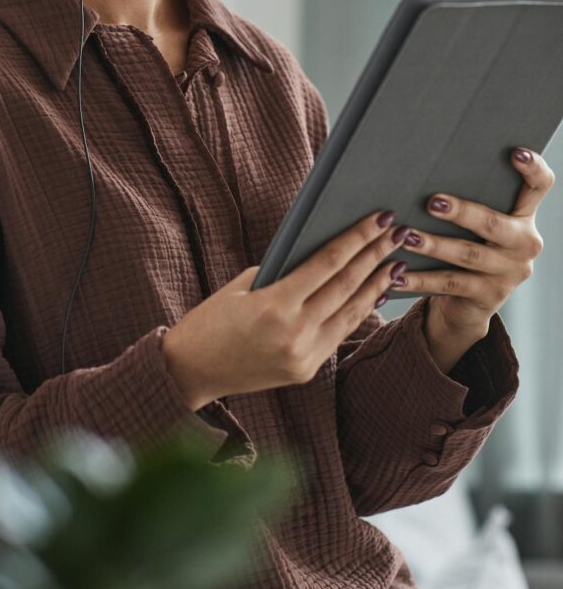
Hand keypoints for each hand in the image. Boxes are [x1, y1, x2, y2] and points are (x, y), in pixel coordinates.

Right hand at [162, 210, 406, 410]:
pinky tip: (374, 291)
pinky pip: (339, 333)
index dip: (357, 238)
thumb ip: (284, 272)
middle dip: (375, 255)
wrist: (191, 371)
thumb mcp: (243, 285)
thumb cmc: (211, 318)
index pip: (327, 263)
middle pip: (346, 285)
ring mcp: (304, 356)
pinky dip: (359, 310)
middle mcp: (294, 333)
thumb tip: (324, 254)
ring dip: (377, 284)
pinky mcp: (306, 370)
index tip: (380, 218)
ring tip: (396, 260)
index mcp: (274, 306)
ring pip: (351, 312)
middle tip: (398, 231)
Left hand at [395, 147, 554, 338]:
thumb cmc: (469, 246)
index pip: (539, 187)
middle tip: (432, 202)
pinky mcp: (489, 296)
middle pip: (494, 224)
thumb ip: (469, 200)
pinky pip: (449, 284)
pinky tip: (397, 275)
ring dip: (434, 245)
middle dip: (462, 212)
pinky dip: (420, 279)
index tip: (516, 153)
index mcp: (524, 217)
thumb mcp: (477, 225)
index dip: (533, 169)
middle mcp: (524, 244)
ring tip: (407, 236)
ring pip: (468, 255)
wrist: (470, 303)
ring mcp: (509, 272)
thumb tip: (424, 168)